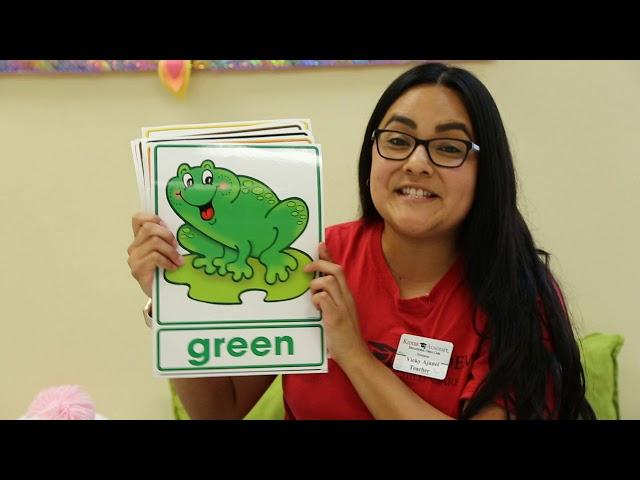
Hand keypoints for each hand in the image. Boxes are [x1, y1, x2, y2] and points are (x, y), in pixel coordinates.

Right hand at [127, 212, 182, 297]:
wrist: (162, 294)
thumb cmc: (165, 270)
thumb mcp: (167, 251)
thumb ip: (167, 239)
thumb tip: (179, 228)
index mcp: (140, 239)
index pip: (138, 218)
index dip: (153, 218)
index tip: (166, 226)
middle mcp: (134, 247)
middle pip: (148, 228)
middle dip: (167, 234)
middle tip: (177, 246)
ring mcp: (134, 258)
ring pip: (154, 242)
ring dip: (170, 251)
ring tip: (179, 260)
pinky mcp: (137, 269)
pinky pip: (154, 257)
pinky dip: (168, 262)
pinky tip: (173, 268)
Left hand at [304, 243, 369, 366]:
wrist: (355, 355)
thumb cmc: (345, 337)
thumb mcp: (340, 314)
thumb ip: (331, 302)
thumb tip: (317, 294)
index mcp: (347, 296)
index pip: (339, 270)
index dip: (329, 256)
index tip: (320, 245)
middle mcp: (346, 297)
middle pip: (336, 269)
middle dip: (320, 263)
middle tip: (307, 268)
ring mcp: (342, 306)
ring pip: (328, 281)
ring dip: (316, 285)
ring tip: (313, 297)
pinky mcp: (335, 316)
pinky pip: (323, 298)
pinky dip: (316, 299)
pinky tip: (316, 308)